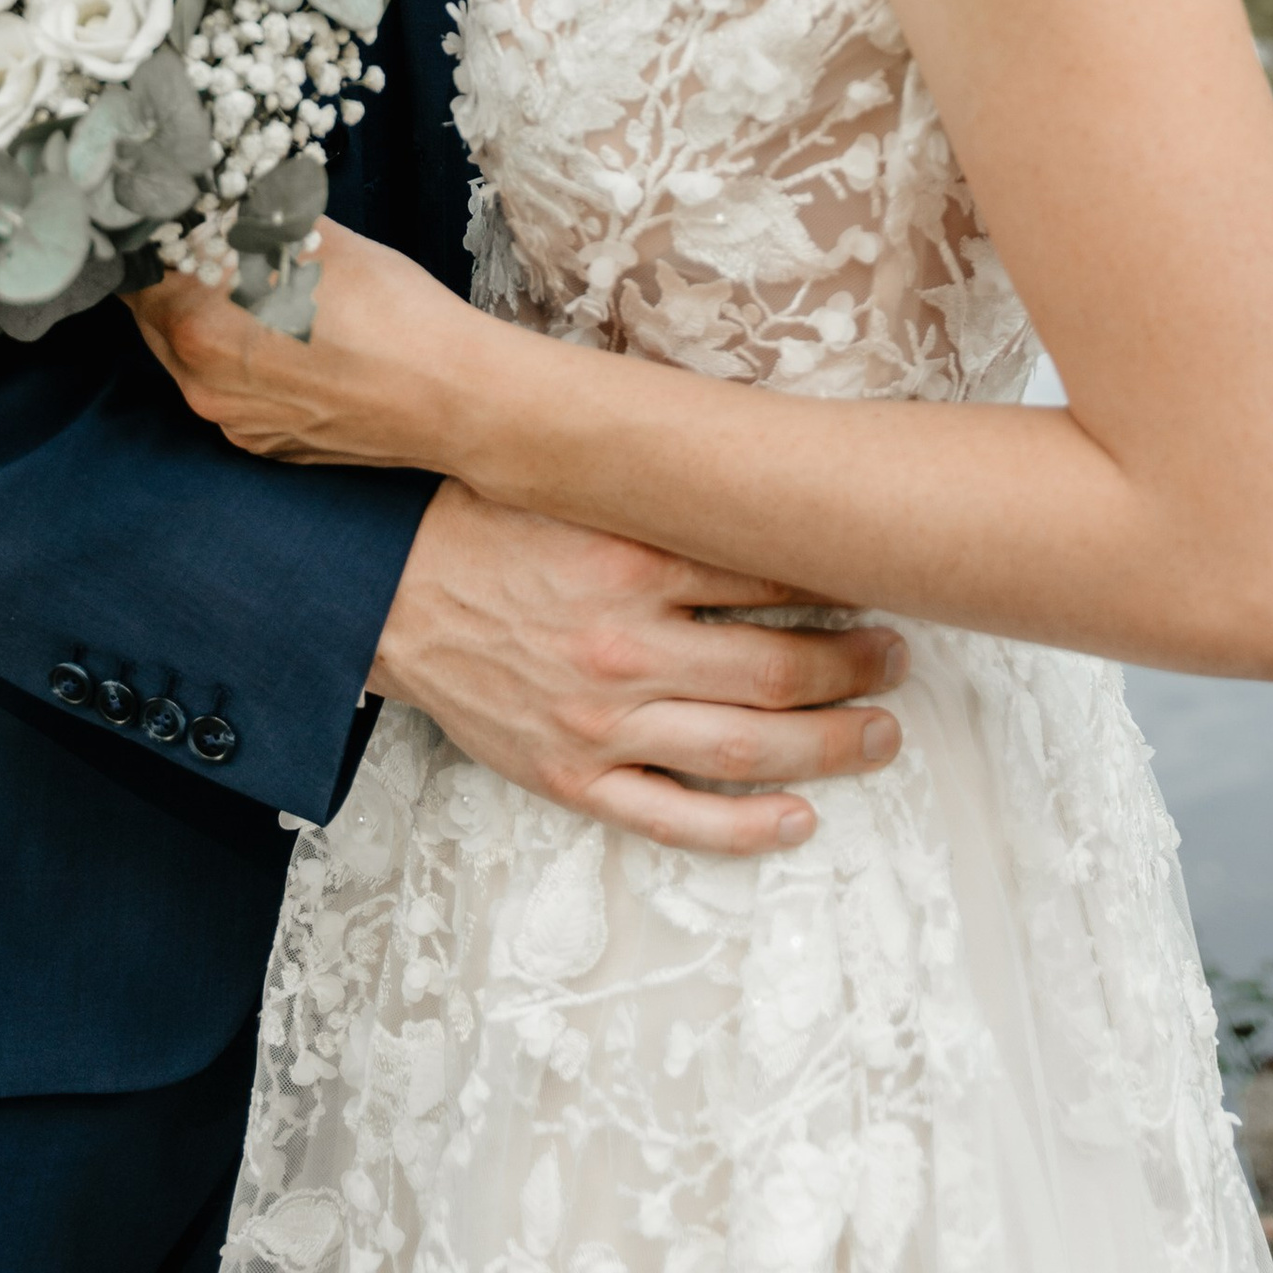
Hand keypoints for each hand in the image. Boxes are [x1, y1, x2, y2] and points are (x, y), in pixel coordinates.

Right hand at [130, 234, 908, 856]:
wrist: (373, 590)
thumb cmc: (472, 519)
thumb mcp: (563, 475)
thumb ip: (648, 472)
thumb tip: (741, 444)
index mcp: (627, 557)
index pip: (767, 569)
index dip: (839, 573)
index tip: (882, 572)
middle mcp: (624, 645)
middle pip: (780, 667)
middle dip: (856, 663)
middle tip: (898, 654)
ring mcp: (601, 721)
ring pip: (747, 748)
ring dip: (830, 743)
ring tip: (879, 731)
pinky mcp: (570, 775)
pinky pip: (676, 819)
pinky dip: (747, 828)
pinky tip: (799, 818)